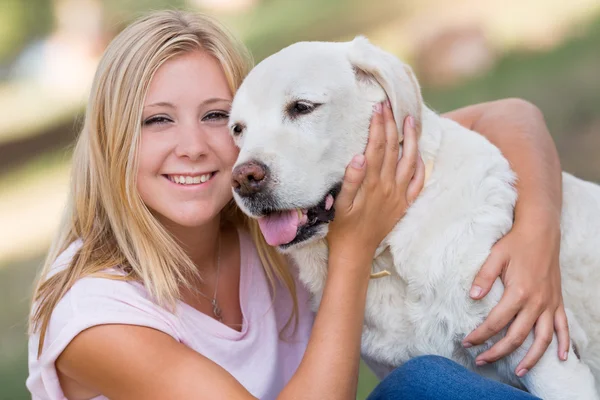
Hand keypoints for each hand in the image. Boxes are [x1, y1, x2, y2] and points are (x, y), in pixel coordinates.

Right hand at [327, 100, 424, 262]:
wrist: (355, 252)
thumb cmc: (341, 228)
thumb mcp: (339, 205)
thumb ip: (350, 181)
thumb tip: (358, 156)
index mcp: (371, 183)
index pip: (376, 147)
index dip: (377, 126)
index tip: (377, 107)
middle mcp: (388, 186)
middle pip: (392, 149)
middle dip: (391, 125)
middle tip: (389, 105)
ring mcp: (399, 195)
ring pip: (409, 161)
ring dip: (411, 139)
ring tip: (411, 120)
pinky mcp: (404, 205)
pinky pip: (417, 182)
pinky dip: (420, 166)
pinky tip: (418, 153)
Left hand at [463, 214, 568, 376]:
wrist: (541, 231)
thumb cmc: (515, 243)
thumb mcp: (495, 256)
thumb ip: (483, 277)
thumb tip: (472, 297)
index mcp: (518, 292)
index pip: (496, 322)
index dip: (480, 335)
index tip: (467, 343)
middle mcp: (536, 302)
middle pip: (517, 336)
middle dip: (498, 352)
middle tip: (481, 361)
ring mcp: (549, 303)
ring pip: (543, 338)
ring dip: (532, 357)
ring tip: (520, 371)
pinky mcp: (557, 301)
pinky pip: (563, 327)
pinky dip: (564, 343)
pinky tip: (562, 358)